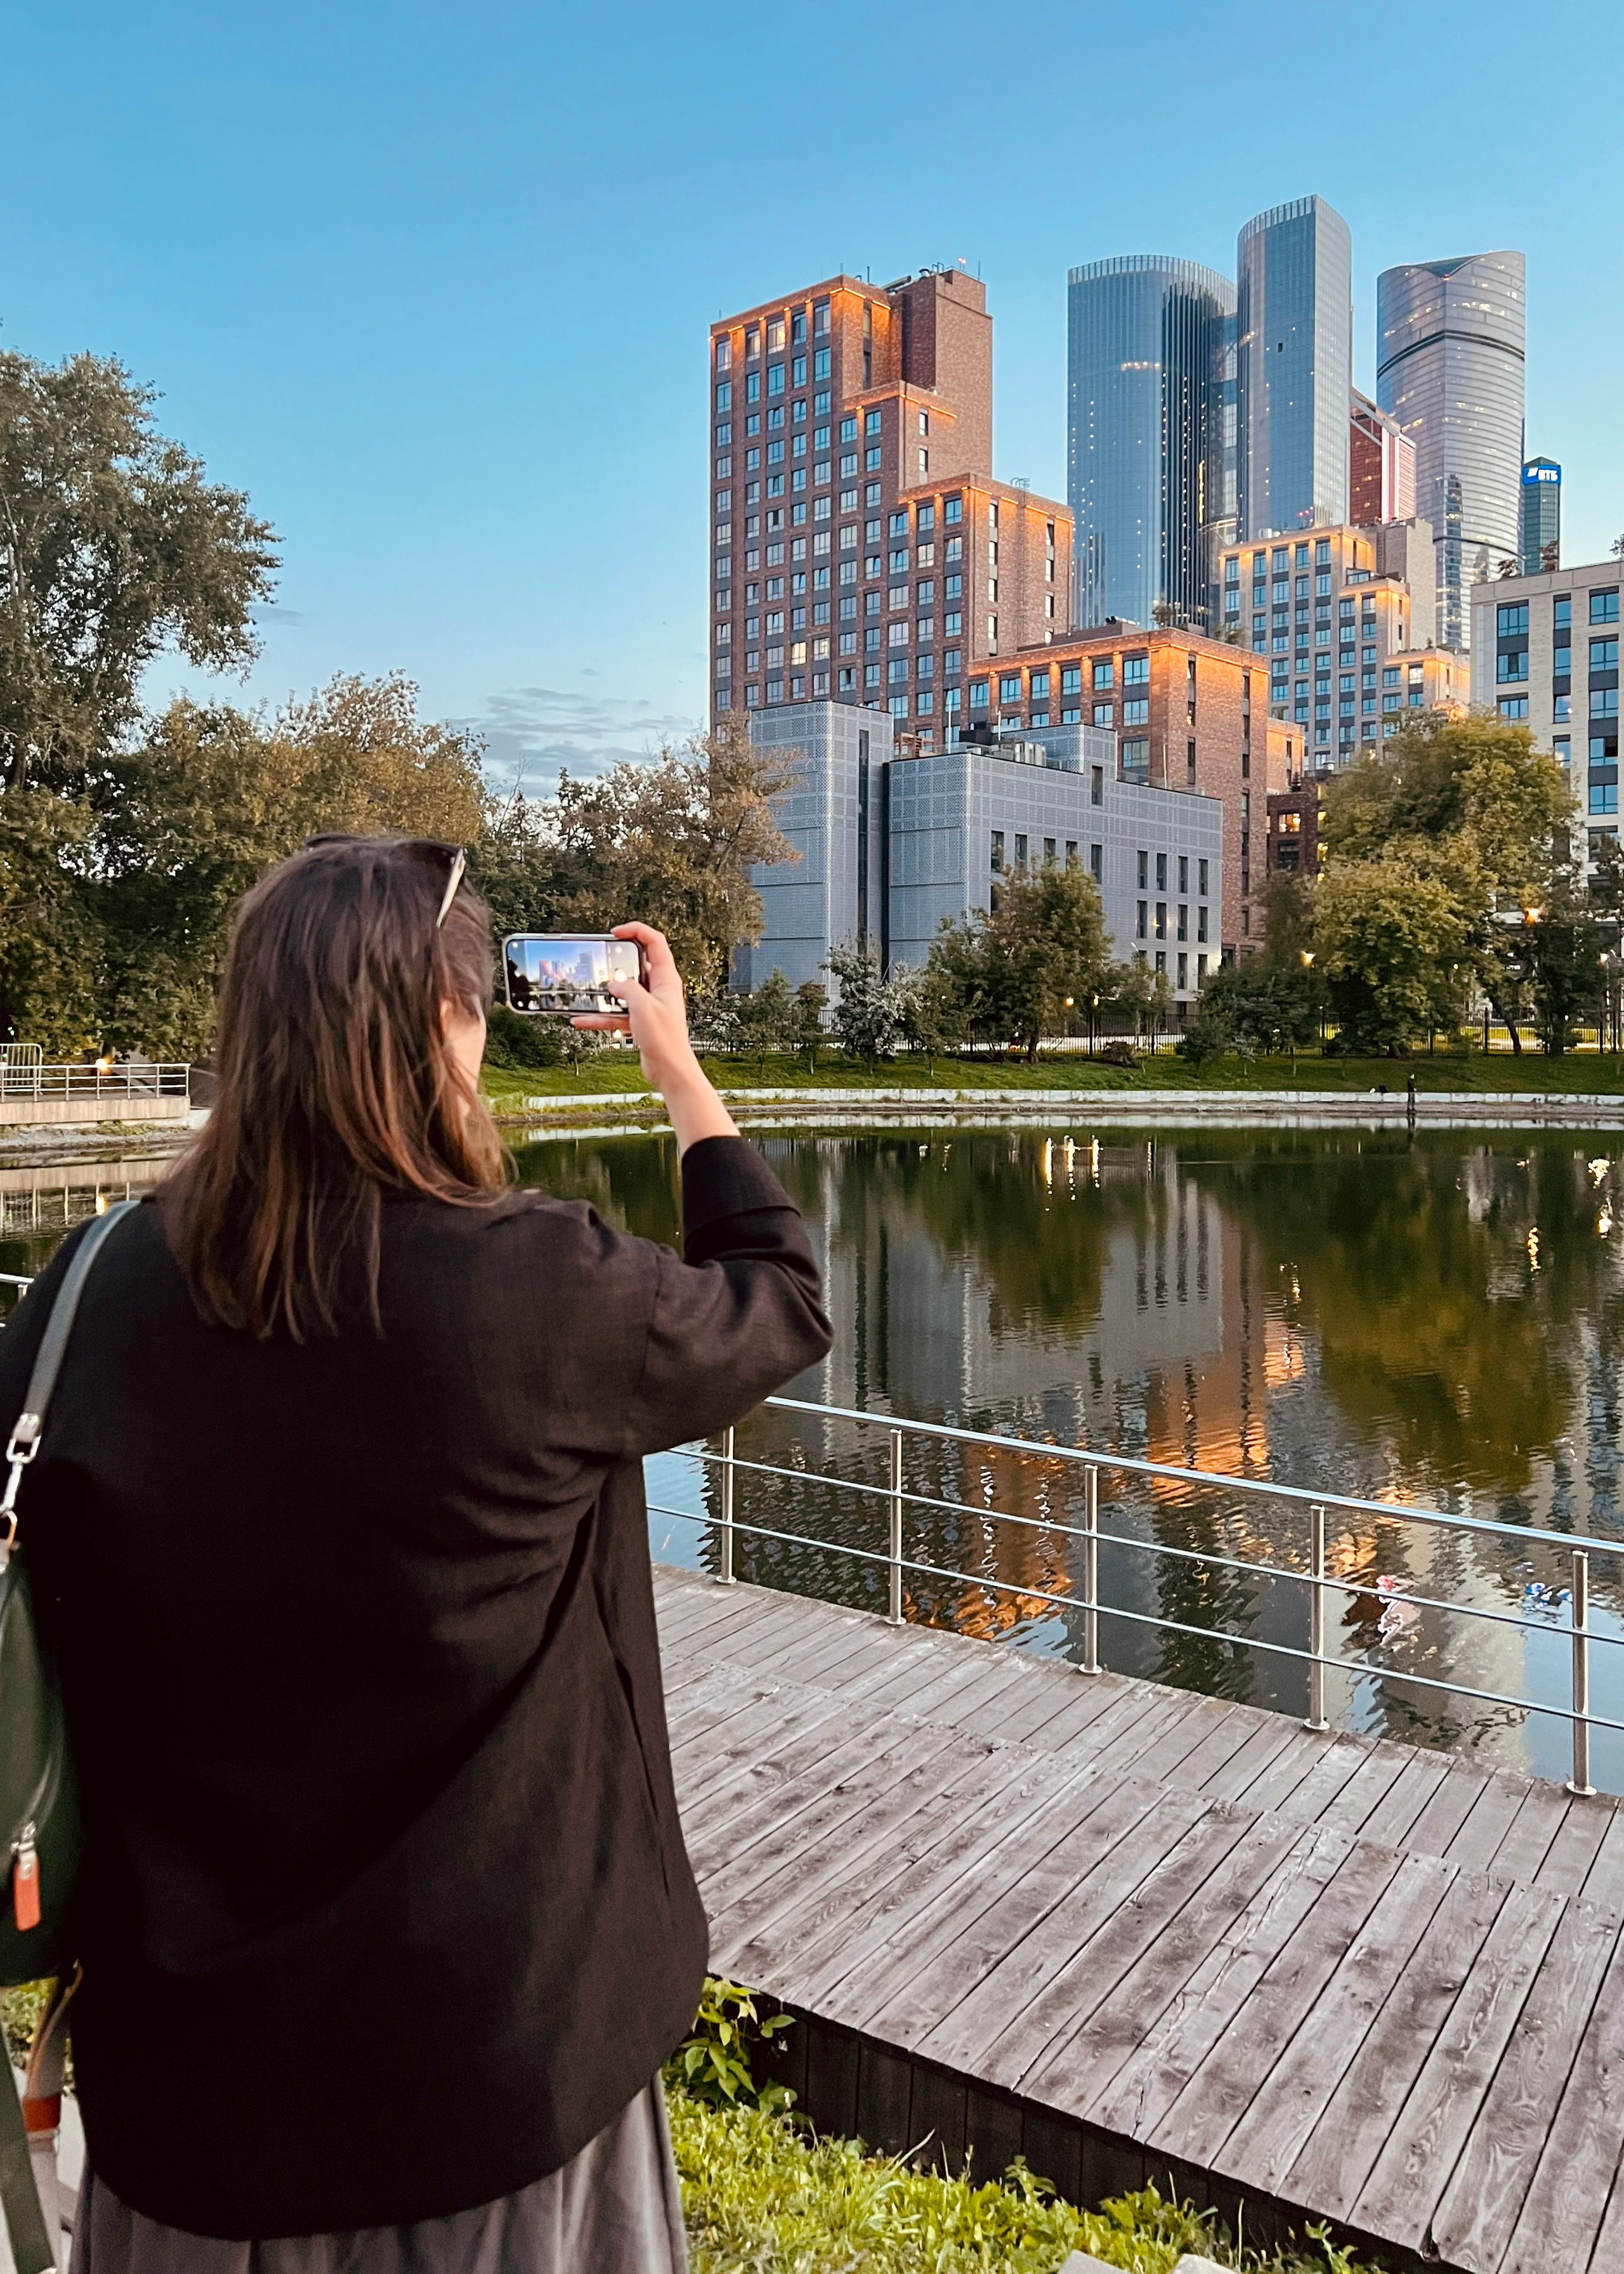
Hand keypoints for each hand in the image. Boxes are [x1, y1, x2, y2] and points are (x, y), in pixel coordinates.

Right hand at [573, 924, 738, 1152]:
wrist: (670, 1070)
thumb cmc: (665, 1039)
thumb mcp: (643, 1007)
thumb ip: (626, 989)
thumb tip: (614, 982)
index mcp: (666, 979)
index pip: (655, 942)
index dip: (636, 931)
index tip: (616, 933)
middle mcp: (659, 989)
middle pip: (637, 965)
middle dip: (616, 963)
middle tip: (600, 962)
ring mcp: (649, 1005)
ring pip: (623, 991)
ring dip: (605, 993)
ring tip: (587, 992)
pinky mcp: (640, 1022)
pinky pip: (617, 1013)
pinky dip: (601, 1016)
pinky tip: (582, 1020)